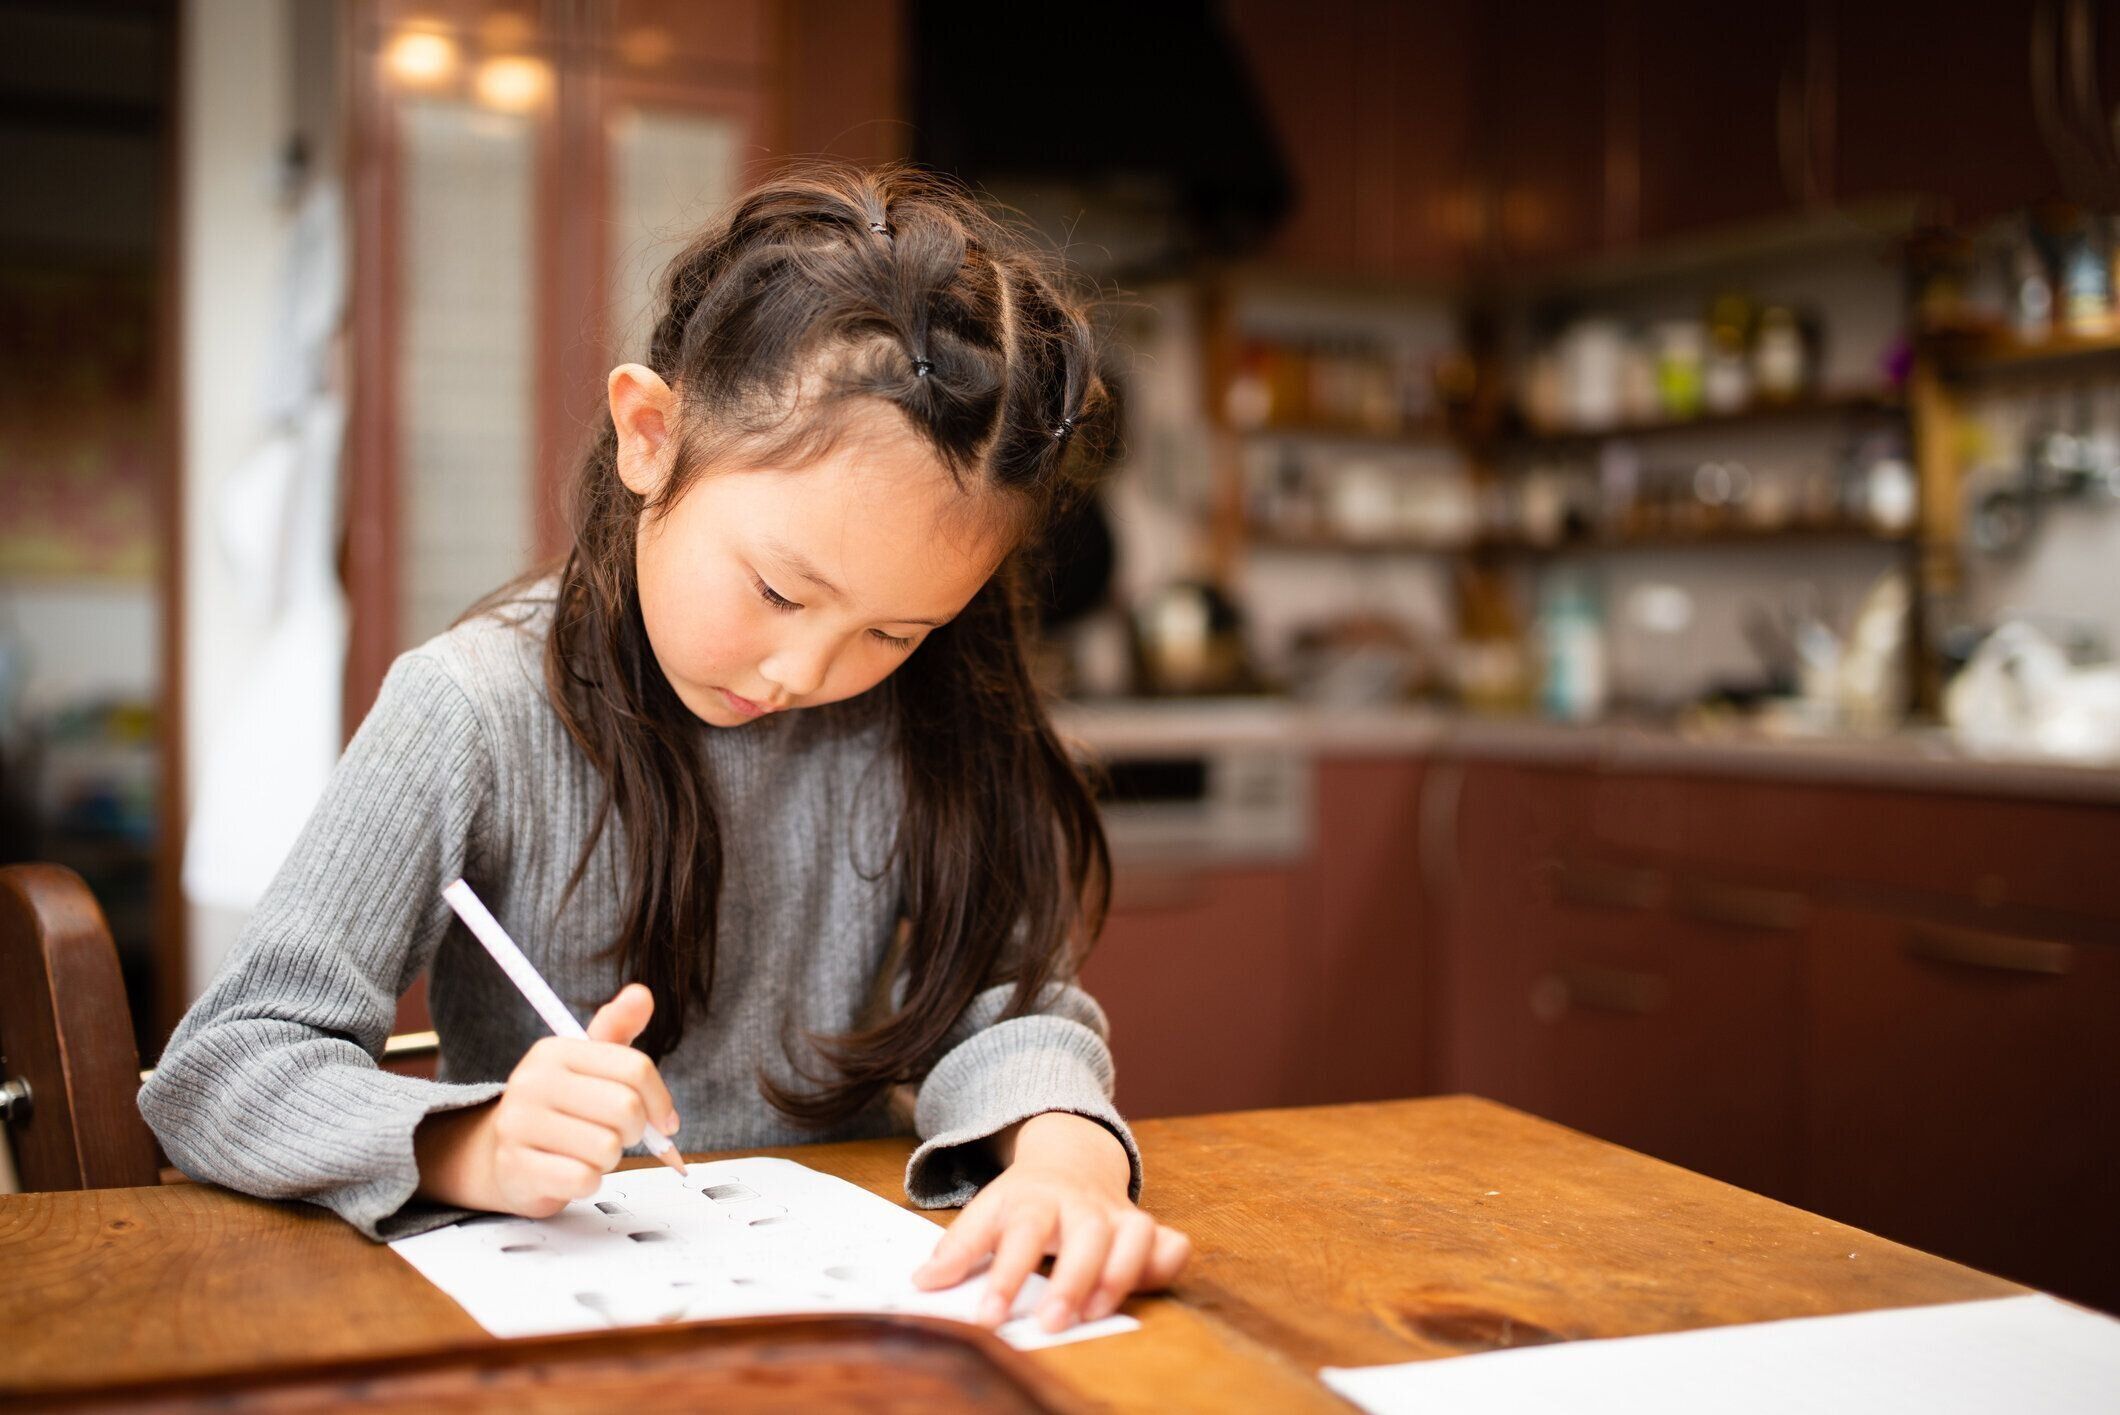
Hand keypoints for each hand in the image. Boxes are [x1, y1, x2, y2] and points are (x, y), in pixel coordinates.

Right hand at [413, 983, 680, 1216]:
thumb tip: (641, 994)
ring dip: (610, 1159)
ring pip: (607, 1148)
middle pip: (626, 1109)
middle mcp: (532, 1081)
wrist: (501, 1157)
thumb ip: (617, 1030)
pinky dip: (589, 1181)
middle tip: (619, 1136)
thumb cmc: (561, 1109)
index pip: (635, 1069)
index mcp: (555, 1051)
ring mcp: (519, 1124)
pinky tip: (572, 1172)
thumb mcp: (588, 1065)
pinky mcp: (516, 1167)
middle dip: (635, 1131)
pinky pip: (583, 1179)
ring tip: (588, 1152)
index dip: (661, 1100)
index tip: (664, 1120)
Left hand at [909, 1112, 1190, 1332]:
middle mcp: (1081, 1203)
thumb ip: (959, 1248)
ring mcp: (1117, 1214)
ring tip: (1094, 1313)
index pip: (1022, 1233)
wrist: (1071, 1158)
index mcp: (1035, 1198)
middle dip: (1071, 1281)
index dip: (1006, 1276)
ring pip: (1133, 1235)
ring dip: (1119, 1275)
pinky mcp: (1144, 1227)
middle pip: (1084, 1234)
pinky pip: (1170, 1242)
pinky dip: (1165, 1263)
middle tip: (1050, 1325)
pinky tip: (1148, 1286)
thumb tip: (922, 1284)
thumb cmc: (1025, 1199)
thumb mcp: (988, 1210)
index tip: (988, 1317)